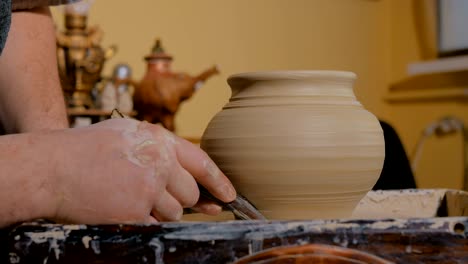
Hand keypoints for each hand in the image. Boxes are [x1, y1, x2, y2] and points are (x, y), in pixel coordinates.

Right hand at [47, 118, 235, 223]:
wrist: (51, 167)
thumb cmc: (86, 149)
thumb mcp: (128, 134)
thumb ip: (161, 148)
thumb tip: (191, 175)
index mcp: (160, 139)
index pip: (202, 163)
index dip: (220, 182)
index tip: (230, 196)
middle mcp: (160, 161)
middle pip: (190, 193)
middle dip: (177, 198)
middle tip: (149, 191)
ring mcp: (149, 187)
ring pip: (174, 212)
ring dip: (157, 210)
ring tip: (127, 194)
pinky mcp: (136, 211)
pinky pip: (156, 225)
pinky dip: (144, 221)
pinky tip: (123, 207)